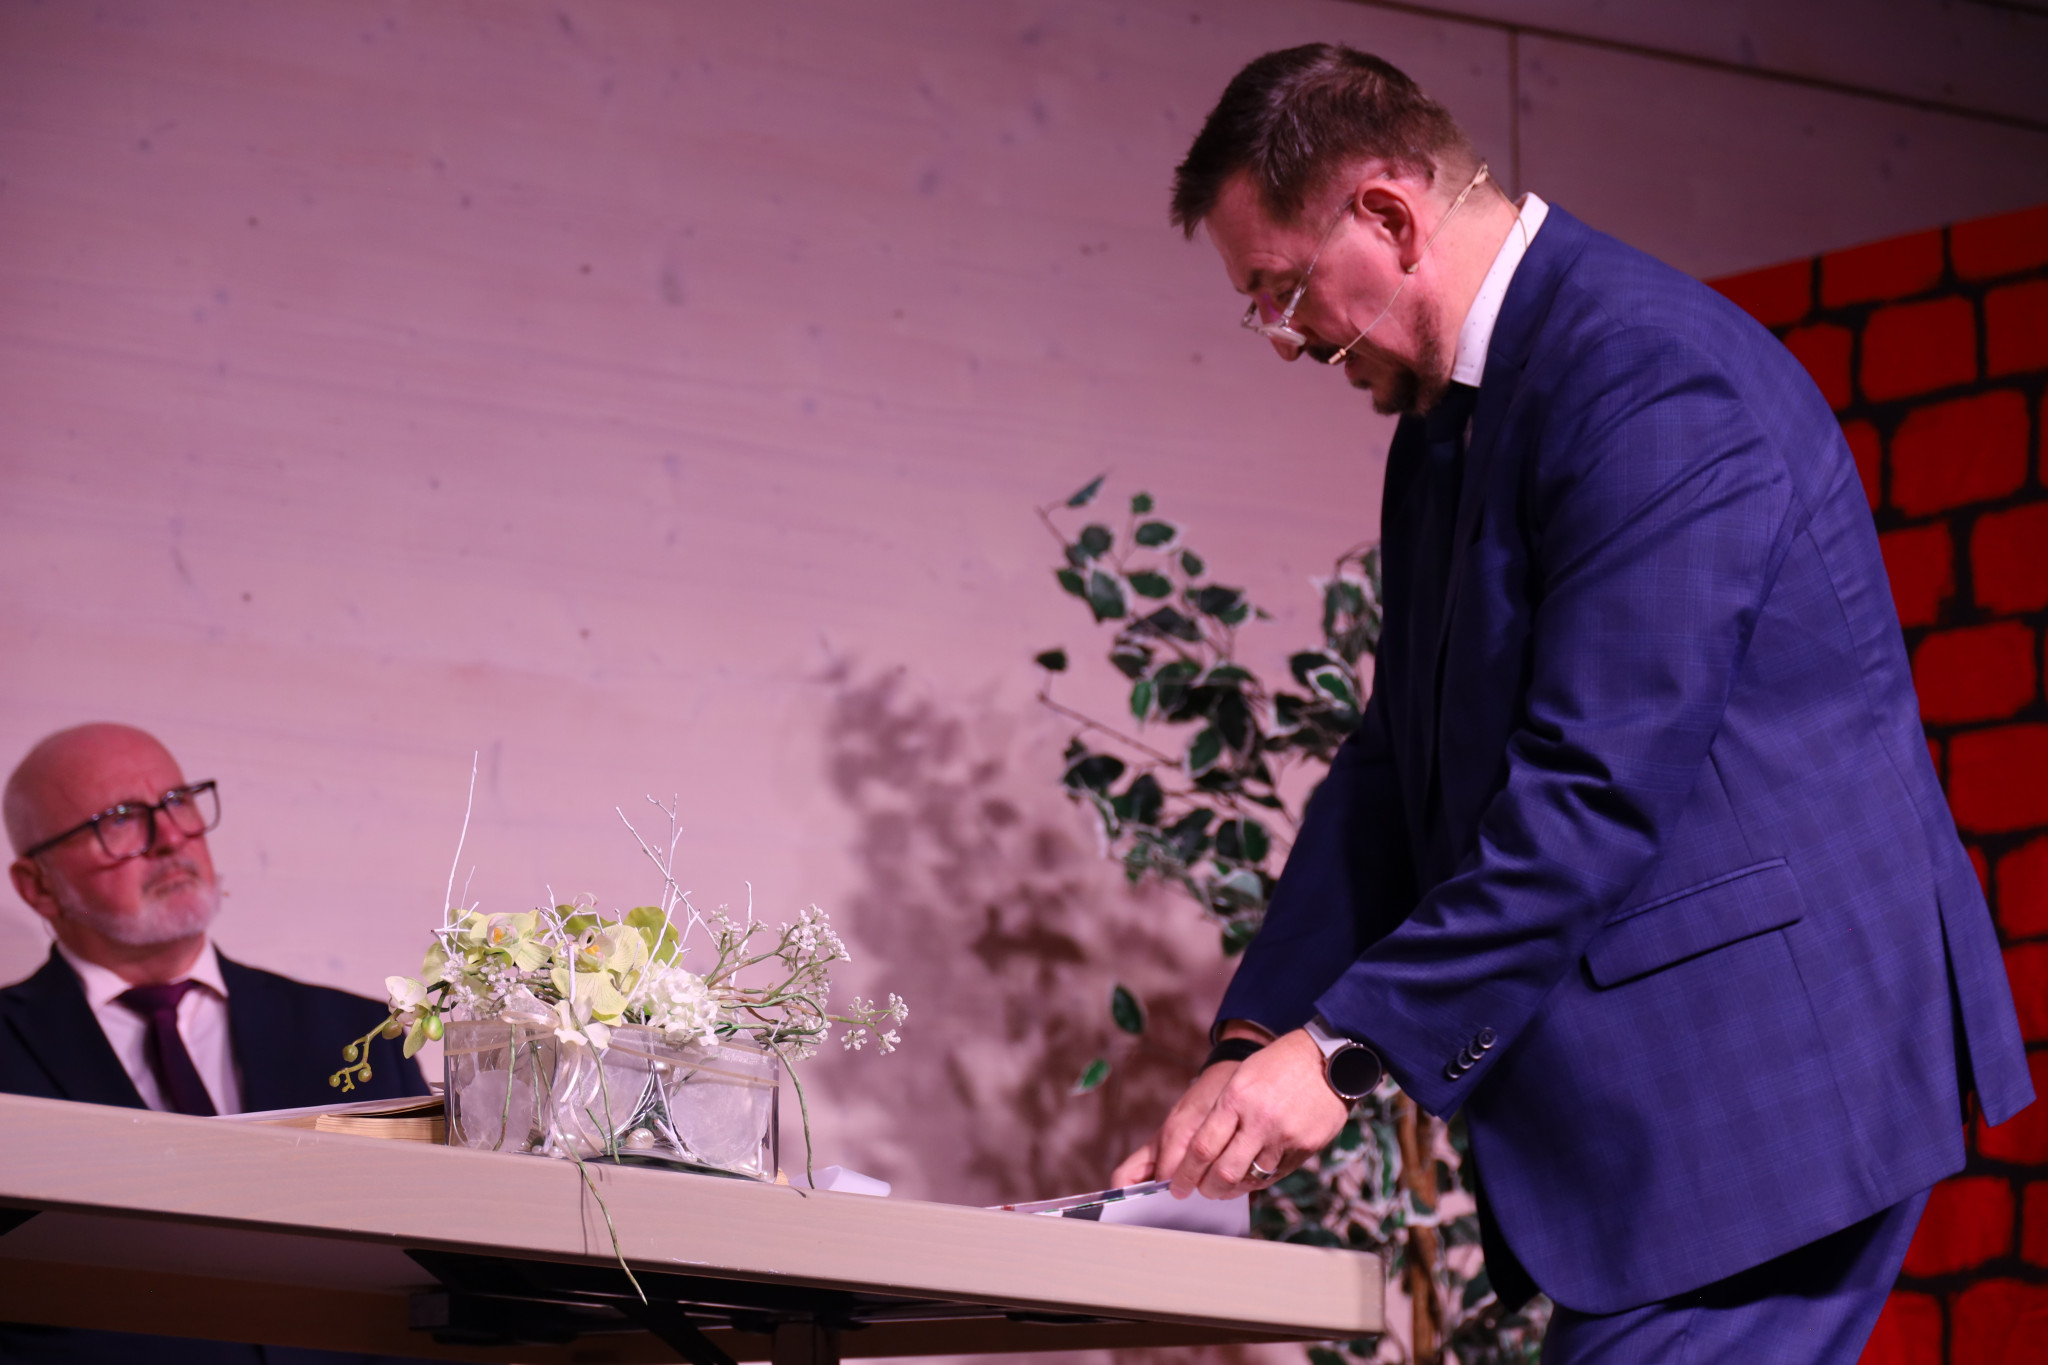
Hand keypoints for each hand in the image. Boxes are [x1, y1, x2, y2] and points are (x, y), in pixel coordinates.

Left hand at [1113, 1029, 1349, 1199]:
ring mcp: (1284, 1138)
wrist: (1328, 1060)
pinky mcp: (1303, 1150)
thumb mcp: (1242, 1077)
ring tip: (1220, 1186)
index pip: (1202, 1148)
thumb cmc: (1278, 1065)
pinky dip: (1255, 1182)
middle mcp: (1259, 1121)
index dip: (1185, 1173)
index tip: (1176, 1186)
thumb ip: (1222, 1112)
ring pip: (1248, 1180)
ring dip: (1229, 1189)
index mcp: (1237, 1098)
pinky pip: (1273, 1178)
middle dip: (1205, 1188)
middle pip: (1223, 1173)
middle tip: (1197, 1190)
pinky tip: (1247, 1179)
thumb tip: (1200, 1152)